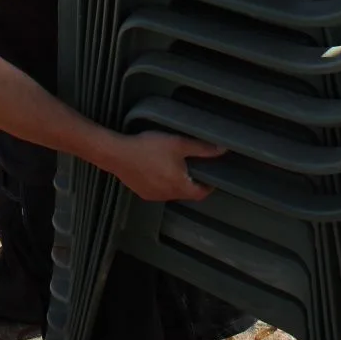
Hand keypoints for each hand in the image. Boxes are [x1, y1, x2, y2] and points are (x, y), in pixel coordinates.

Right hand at [106, 130, 223, 201]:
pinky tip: (158, 168)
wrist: (118, 154)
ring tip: (175, 165)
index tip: (211, 175)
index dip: (209, 186)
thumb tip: (222, 150)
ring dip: (177, 182)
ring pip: (172, 192)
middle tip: (194, 165)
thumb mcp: (178, 143)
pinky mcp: (142, 193)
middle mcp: (168, 195)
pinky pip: (159, 191)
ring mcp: (153, 196)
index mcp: (179, 185)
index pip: (201, 193)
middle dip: (192, 182)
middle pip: (186, 193)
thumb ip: (201, 148)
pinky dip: (163, 183)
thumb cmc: (149, 148)